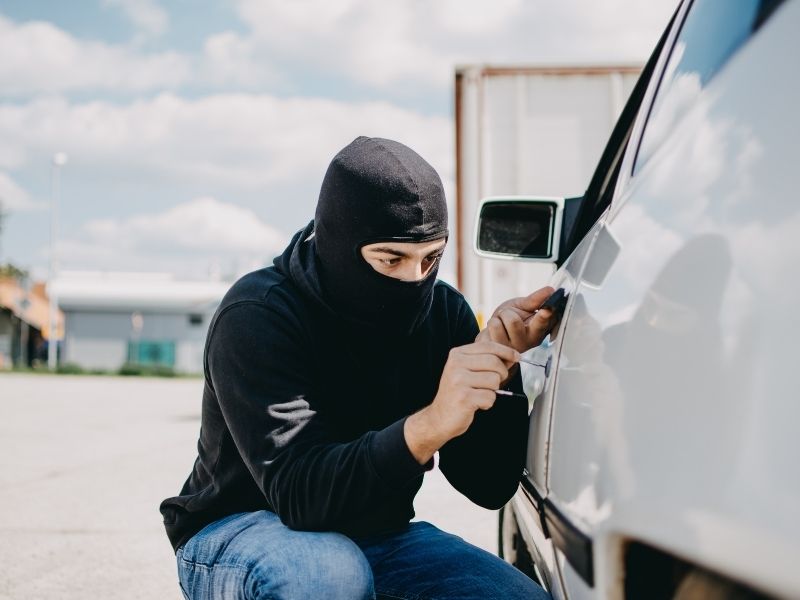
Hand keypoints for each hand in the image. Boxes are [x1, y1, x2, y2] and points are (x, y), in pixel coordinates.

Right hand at [404, 341, 518, 462]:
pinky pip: (490, 397)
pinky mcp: (464, 398)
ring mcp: (458, 381)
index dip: (506, 351)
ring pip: (494, 380)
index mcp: (457, 354)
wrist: (439, 417)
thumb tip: (513, 356)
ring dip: (492, 391)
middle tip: (493, 384)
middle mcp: (456, 365)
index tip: (517, 357)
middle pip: (494, 362)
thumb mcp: (468, 371)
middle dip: (501, 374)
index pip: (488, 346)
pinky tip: (476, 404)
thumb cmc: (458, 393)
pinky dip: (487, 403)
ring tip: (479, 394)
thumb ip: (487, 361)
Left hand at [476, 286, 556, 353]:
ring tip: (502, 324)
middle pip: (513, 321)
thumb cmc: (511, 318)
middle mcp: (529, 342)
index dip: (544, 316)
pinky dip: (491, 324)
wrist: (495, 333)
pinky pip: (492, 328)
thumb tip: (551, 290)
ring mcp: (514, 348)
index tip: (547, 310)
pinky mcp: (500, 351)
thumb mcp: (524, 306)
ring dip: (498, 319)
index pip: (542, 323)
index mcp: (539, 330)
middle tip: (509, 316)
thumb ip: (536, 300)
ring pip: (499, 324)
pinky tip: (496, 332)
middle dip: (508, 313)